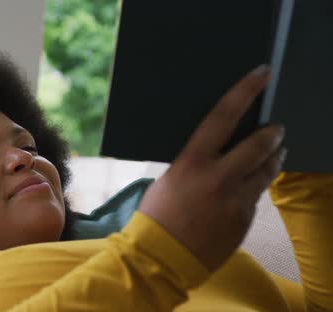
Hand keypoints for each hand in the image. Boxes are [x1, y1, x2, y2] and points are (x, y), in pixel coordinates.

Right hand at [139, 65, 286, 271]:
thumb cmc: (157, 216)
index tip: (263, 73)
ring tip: (275, 153)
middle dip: (273, 133)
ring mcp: (236, 200)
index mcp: (193, 162)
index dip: (245, 90)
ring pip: (268, 171)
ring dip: (274, 157)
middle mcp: (219, 178)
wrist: (161, 258)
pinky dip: (254, 188)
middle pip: (260, 144)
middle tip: (276, 128)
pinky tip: (246, 188)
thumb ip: (195, 164)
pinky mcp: (244, 220)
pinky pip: (256, 196)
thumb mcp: (170, 179)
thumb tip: (214, 151)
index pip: (223, 116)